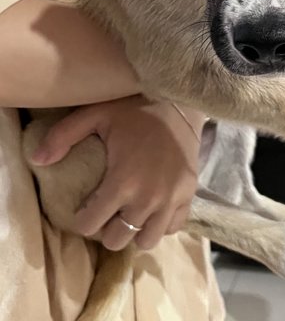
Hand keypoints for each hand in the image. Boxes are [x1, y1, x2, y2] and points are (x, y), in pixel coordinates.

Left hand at [31, 95, 202, 249]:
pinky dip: (161, 222)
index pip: (91, 225)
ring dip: (134, 231)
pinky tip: (153, 206)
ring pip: (147, 241)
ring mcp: (171, 199)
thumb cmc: (135, 108)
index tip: (84, 208)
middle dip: (107, 229)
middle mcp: (147, 198)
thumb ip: (63, 136)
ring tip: (128, 212)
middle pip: (118, 240)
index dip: (82, 219)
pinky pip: (173, 226)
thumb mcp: (95, 114)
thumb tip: (37, 160)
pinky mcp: (189, 194)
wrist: (180, 101)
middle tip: (106, 212)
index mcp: (122, 181)